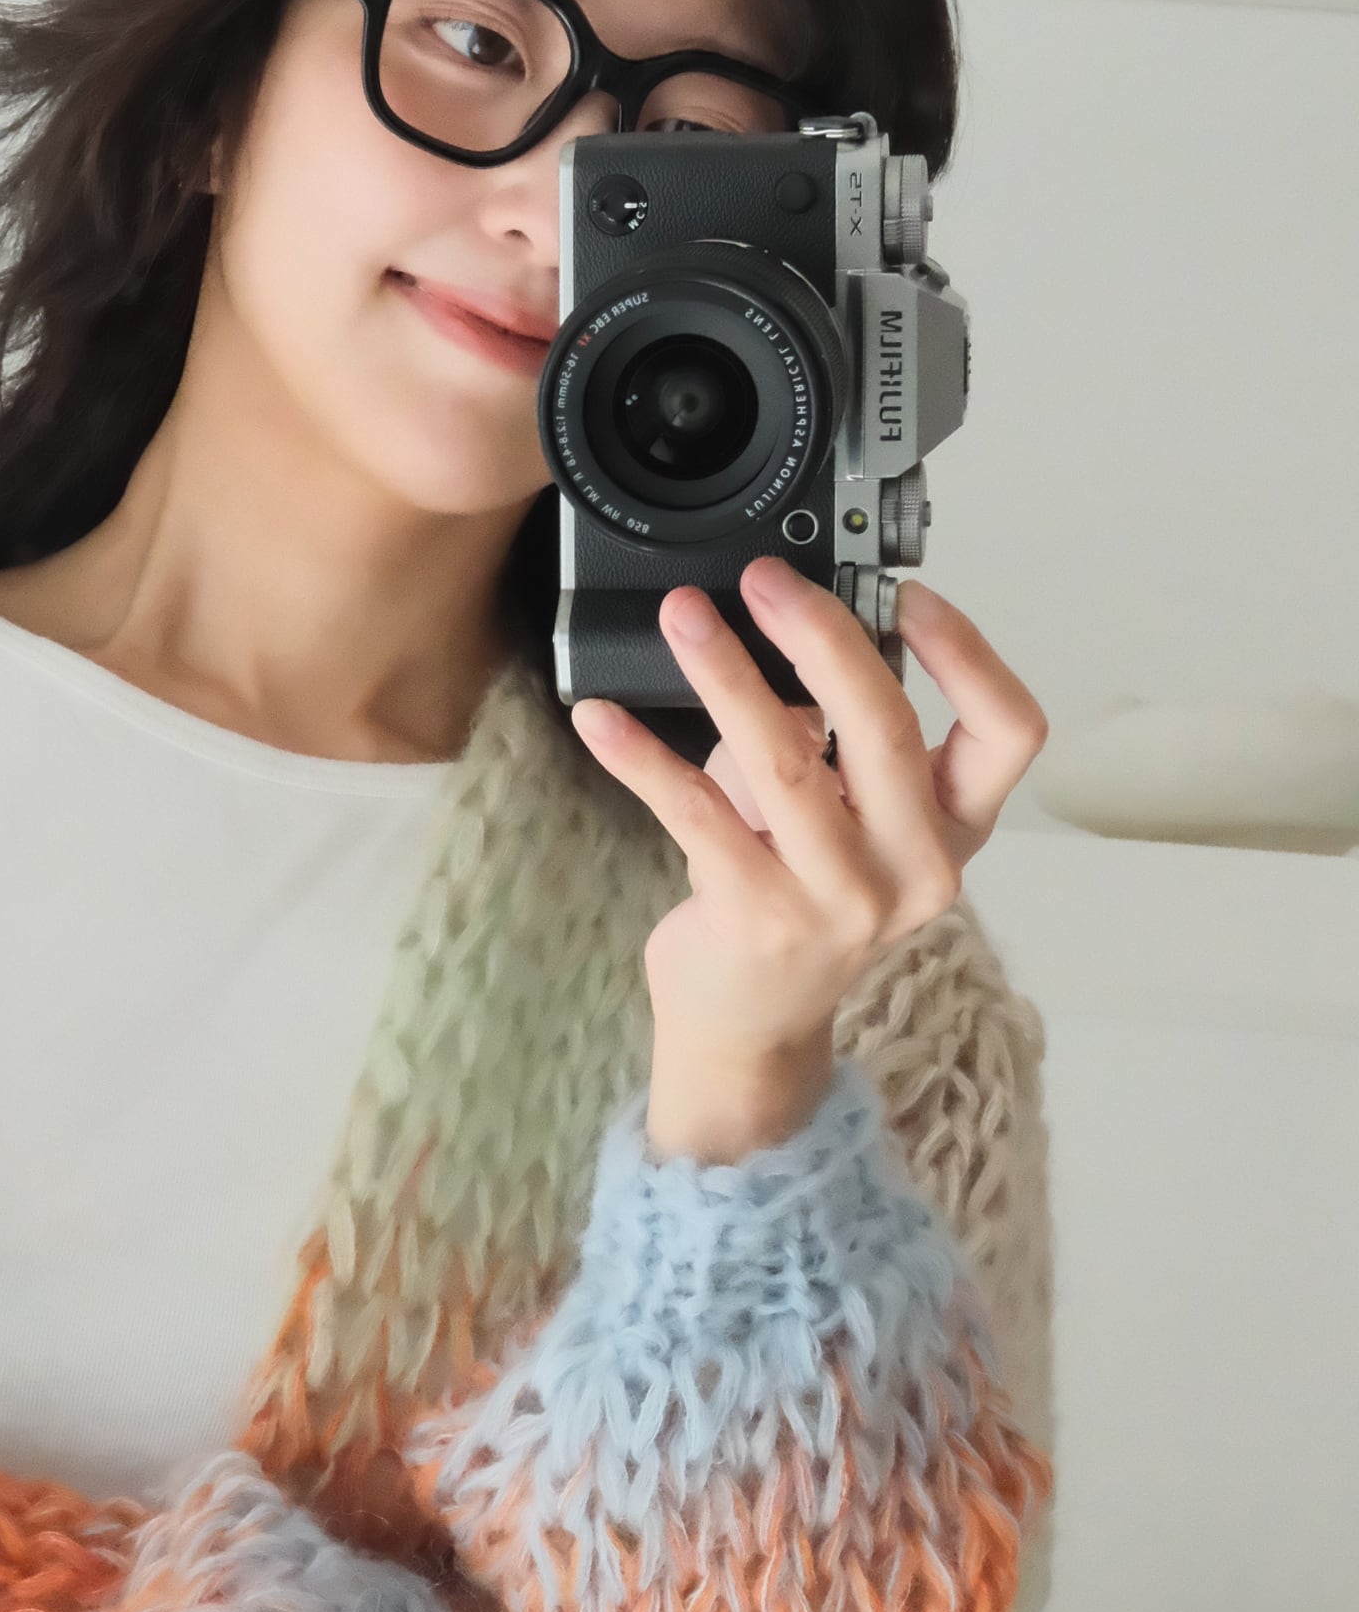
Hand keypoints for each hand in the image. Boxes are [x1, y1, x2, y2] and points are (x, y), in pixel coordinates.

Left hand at [567, 562, 1046, 1162]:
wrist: (750, 1030)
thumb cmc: (799, 905)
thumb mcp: (847, 823)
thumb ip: (832, 741)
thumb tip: (783, 649)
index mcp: (954, 831)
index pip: (1010, 733)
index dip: (968, 654)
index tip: (905, 594)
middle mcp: (915, 869)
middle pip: (888, 727)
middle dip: (822, 635)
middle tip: (765, 581)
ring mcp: (839, 901)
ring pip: (785, 758)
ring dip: (724, 674)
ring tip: (682, 618)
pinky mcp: (757, 919)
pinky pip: (695, 812)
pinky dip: (642, 757)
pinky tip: (601, 719)